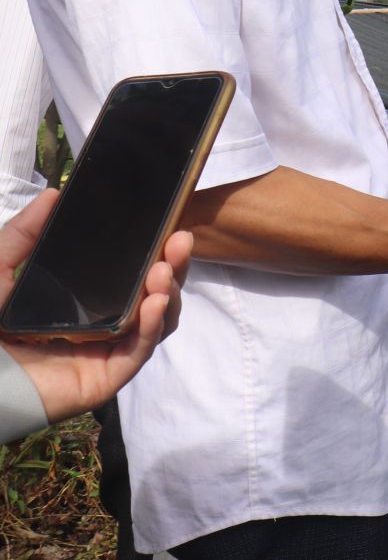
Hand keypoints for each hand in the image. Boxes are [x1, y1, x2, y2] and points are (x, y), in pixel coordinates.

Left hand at [1, 190, 192, 423]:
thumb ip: (22, 234)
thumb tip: (53, 194)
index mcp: (84, 297)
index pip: (132, 272)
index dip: (155, 249)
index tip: (170, 223)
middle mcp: (104, 321)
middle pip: (155, 292)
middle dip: (174, 265)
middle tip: (181, 239)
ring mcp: (108, 349)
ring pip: (157, 320)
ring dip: (169, 293)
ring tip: (163, 272)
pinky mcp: (107, 375)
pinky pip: (140, 350)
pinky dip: (152, 325)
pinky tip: (154, 303)